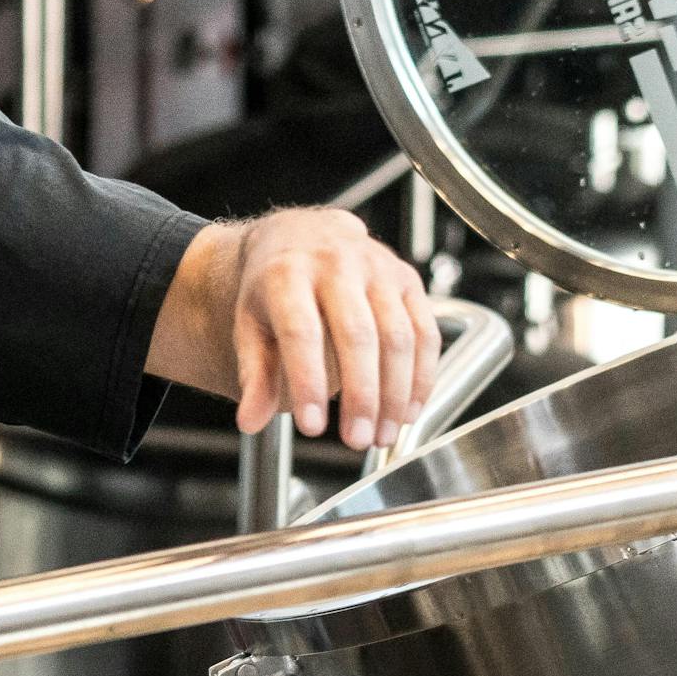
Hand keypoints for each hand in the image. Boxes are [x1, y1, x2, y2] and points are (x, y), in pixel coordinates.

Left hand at [230, 208, 435, 450]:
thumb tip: (250, 421)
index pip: (301, 331)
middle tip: (357, 440)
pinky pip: (426, 331)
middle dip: (361, 395)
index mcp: (287, 274)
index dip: (307, 381)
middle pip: (357, 335)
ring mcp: (378, 268)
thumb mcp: (250, 324)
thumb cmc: (274, 287)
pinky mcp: (408, 279)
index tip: (312, 428)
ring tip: (383, 435)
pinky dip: (422, 377)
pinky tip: (409, 411)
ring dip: (396, 393)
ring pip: (398, 336)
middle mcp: (336, 264)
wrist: (302, 235)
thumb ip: (254, 374)